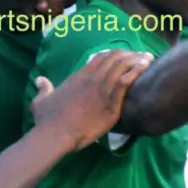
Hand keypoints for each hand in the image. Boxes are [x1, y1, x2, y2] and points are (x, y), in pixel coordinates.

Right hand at [30, 50, 151, 151]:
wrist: (56, 134)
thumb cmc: (47, 120)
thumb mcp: (41, 100)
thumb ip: (43, 88)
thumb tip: (39, 80)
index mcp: (79, 77)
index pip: (101, 57)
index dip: (115, 54)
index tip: (125, 55)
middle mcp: (92, 79)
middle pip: (115, 58)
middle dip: (131, 54)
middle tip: (142, 55)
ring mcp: (102, 90)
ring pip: (123, 67)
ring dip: (137, 60)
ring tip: (148, 59)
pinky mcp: (110, 104)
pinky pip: (126, 82)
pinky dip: (136, 73)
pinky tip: (145, 70)